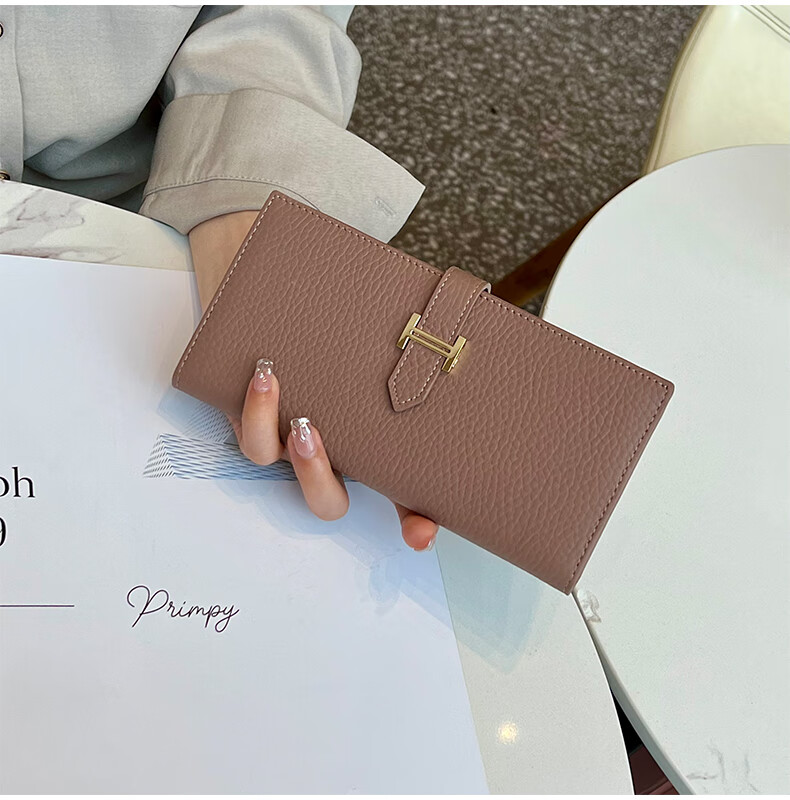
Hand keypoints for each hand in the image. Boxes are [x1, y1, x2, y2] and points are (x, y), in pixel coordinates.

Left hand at [188, 210, 438, 550]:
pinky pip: (246, 432)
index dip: (413, 522)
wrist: (284, 291)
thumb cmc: (345, 321)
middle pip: (326, 502)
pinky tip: (265, 373)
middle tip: (312, 435)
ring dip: (275, 440)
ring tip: (282, 397)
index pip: (401, 497)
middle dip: (317, 477)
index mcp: (371, 449)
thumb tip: (471, 310)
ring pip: (272, 466)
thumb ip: (423, 335)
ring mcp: (286, 437)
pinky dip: (251, 409)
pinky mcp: (251, 414)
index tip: (421, 533)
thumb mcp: (387, 334)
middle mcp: (330, 452)